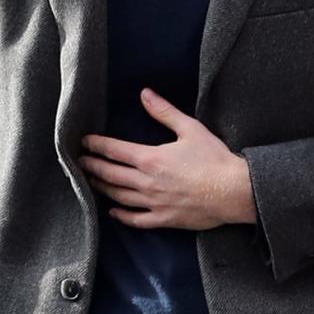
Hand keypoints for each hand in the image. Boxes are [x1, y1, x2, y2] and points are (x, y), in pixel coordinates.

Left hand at [80, 88, 255, 229]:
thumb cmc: (215, 159)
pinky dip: (121, 216)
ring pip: (118, 197)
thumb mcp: (190, 128)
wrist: (234, 192)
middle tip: (80, 162)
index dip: (96, 145)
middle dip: (92, 167)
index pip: (114, 150)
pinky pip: (136, 220)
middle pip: (110, 174)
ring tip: (91, 182)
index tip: (84, 142)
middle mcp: (147, 182)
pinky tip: (113, 212)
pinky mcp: (164, 219)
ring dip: (102, 189)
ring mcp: (154, 203)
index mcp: (151, 158)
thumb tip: (145, 94)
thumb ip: (164, 112)